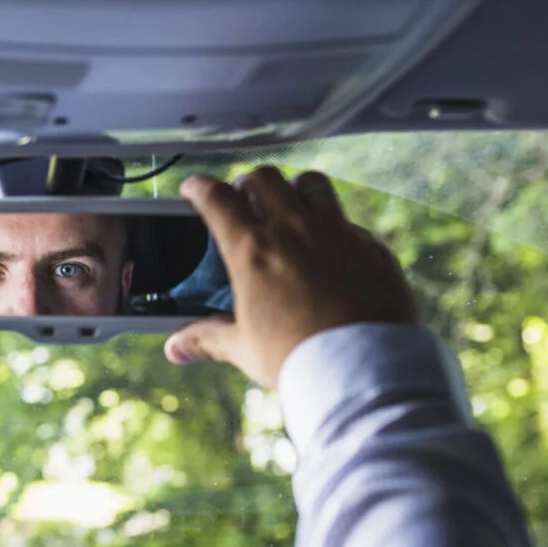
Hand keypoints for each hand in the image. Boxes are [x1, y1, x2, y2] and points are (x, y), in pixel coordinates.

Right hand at [163, 168, 416, 388]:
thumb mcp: (243, 348)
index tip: (194, 187)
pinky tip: (329, 249)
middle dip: (247, 182)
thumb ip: (207, 339)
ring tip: (289, 205)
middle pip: (264, 178)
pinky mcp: (371, 246)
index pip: (217, 199)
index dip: (199, 187)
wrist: (361, 368)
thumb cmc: (297, 358)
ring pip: (312, 183)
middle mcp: (295, 230)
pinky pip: (347, 221)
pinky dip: (332, 226)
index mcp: (253, 251)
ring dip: (294, 187)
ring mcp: (337, 232)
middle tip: (242, 198)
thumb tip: (176, 348)